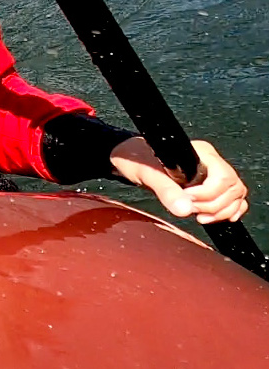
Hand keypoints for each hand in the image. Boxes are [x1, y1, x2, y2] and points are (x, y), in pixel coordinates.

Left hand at [110, 136, 247, 224]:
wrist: (131, 158)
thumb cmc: (137, 158)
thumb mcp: (147, 174)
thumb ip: (165, 190)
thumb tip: (184, 210)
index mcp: (201, 152)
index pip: (223, 176)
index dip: (208, 194)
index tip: (187, 199)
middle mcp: (212, 161)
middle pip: (233, 187)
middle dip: (213, 204)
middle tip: (190, 209)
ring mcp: (214, 173)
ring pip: (236, 195)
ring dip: (221, 211)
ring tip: (197, 215)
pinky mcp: (212, 186)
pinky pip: (234, 200)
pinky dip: (228, 211)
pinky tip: (211, 217)